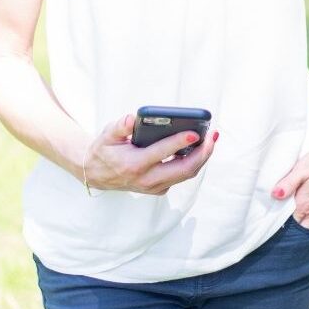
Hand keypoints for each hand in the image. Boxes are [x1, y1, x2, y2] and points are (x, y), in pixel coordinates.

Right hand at [83, 113, 218, 194]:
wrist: (95, 174)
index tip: (196, 132)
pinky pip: (180, 176)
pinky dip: (192, 163)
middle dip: (202, 153)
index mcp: (134, 164)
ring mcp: (153, 187)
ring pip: (185, 175)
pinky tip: (198, 148)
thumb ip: (120, 127)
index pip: (161, 153)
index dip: (180, 142)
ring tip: (212, 139)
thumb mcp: (106, 135)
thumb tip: (132, 119)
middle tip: (213, 135)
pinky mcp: (158, 189)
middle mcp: (146, 179)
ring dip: (201, 158)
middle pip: (183, 170)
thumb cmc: (104, 149)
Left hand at [271, 123, 308, 227]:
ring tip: (295, 214)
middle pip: (300, 225)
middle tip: (282, 212)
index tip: (272, 209)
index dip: (279, 214)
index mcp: (305, 203)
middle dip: (291, 223)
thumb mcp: (304, 166)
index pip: (288, 218)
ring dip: (304, 222)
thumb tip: (274, 195)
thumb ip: (289, 182)